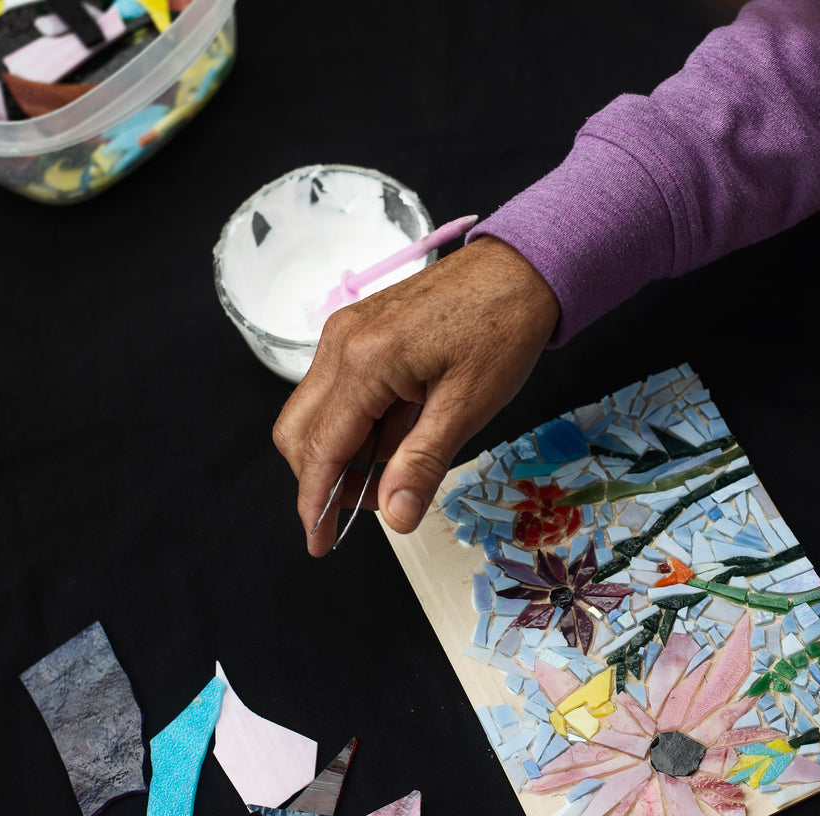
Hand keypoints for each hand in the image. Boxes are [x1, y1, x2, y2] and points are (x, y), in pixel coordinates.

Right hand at [272, 236, 560, 554]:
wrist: (520, 267)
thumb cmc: (502, 326)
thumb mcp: (468, 406)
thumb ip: (423, 463)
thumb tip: (394, 516)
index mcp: (365, 362)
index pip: (320, 449)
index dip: (316, 503)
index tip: (319, 544)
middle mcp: (341, 344)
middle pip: (299, 433)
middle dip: (323, 481)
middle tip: (373, 506)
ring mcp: (345, 335)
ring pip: (315, 416)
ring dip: (345, 456)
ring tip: (400, 469)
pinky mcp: (358, 334)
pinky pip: (338, 395)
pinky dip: (358, 429)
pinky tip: (399, 437)